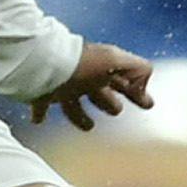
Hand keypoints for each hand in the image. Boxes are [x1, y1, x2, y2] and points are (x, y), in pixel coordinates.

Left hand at [30, 41, 153, 130]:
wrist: (42, 62)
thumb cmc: (78, 61)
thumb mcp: (115, 60)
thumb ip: (137, 70)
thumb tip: (144, 90)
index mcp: (103, 69)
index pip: (126, 82)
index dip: (137, 92)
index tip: (147, 104)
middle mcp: (84, 77)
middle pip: (101, 94)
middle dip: (110, 103)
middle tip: (116, 109)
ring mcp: (63, 86)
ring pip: (74, 105)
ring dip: (80, 116)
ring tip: (88, 126)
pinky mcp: (42, 94)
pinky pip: (41, 106)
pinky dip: (40, 113)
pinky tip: (39, 120)